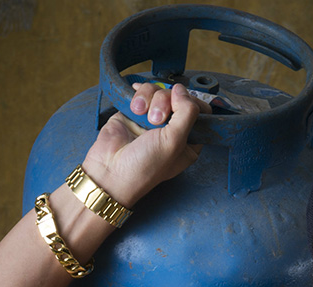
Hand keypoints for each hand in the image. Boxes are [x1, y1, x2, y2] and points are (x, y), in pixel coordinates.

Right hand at [82, 82, 210, 205]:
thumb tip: (182, 90)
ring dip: (151, 99)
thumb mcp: (175, 142)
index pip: (200, 112)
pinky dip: (139, 95)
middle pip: (178, 98)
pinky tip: (135, 106)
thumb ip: (187, 113)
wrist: (111, 170)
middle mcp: (172, 129)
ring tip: (142, 114)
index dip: (192, 104)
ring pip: (160, 92)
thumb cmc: (145, 166)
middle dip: (167, 102)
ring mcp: (153, 119)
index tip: (181, 106)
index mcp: (189, 141)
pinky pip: (143, 91)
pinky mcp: (136, 111)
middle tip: (156, 120)